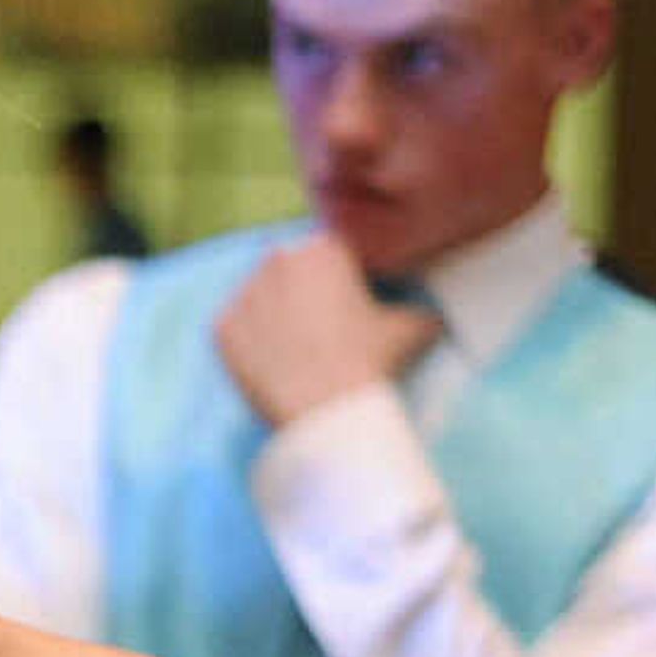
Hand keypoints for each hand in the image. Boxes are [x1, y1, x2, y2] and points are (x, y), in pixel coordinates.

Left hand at [214, 235, 440, 429]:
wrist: (324, 409)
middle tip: (321, 330)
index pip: (332, 255)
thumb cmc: (368, 362)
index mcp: (325, 247)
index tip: (348, 308)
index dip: (342, 281)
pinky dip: (249, 342)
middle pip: (290, 271)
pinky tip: (270, 363)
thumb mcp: (410, 330)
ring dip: (273, 314)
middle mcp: (278, 258)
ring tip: (294, 349)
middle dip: (304, 293)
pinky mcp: (221, 326)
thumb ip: (420, 313)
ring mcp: (244, 291)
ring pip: (260, 297)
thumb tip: (434, 316)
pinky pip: (234, 328)